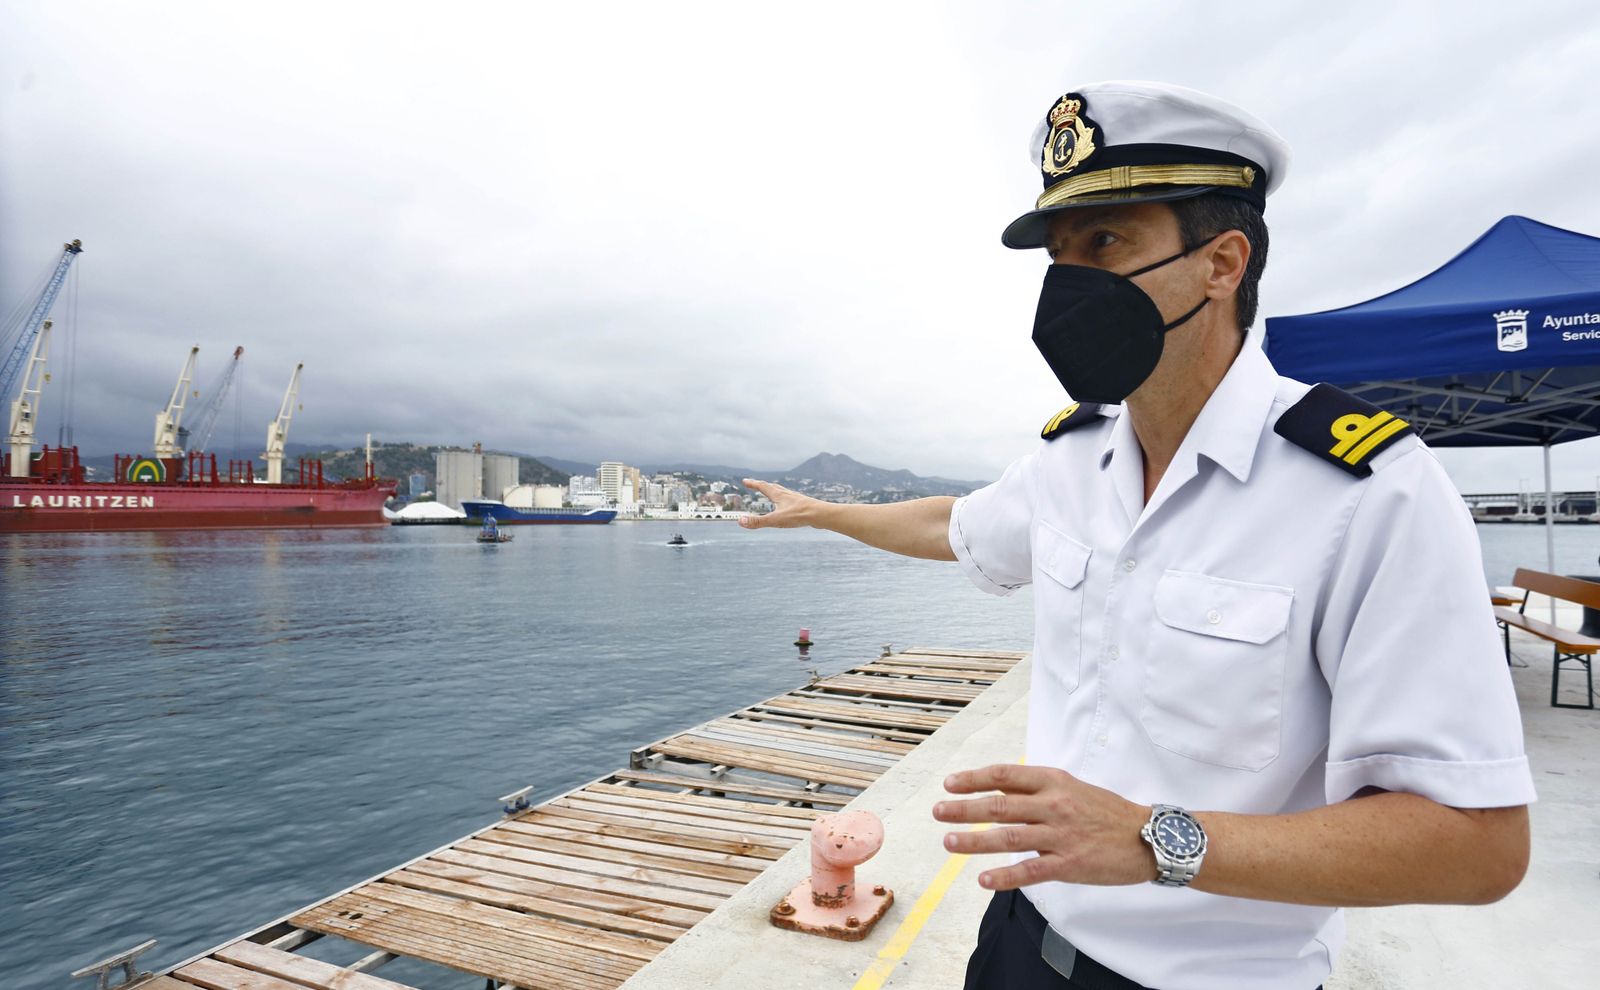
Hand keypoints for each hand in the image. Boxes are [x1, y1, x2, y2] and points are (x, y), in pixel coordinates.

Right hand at [739, 478, 821, 528]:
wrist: (821, 514)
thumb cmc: (799, 516)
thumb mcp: (775, 520)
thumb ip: (758, 521)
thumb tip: (740, 521)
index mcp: (779, 495)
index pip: (763, 487)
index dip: (753, 484)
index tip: (745, 481)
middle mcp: (787, 494)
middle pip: (772, 487)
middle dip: (762, 486)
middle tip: (755, 484)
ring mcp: (796, 499)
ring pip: (783, 493)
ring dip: (775, 491)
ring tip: (773, 492)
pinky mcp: (804, 505)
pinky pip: (792, 500)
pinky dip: (786, 500)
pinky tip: (789, 505)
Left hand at [933, 764, 1154, 888]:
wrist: (1148, 838)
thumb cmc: (1107, 812)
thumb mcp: (1072, 787)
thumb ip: (1037, 788)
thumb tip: (998, 786)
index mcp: (1055, 782)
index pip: (1006, 775)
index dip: (974, 779)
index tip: (950, 784)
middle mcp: (1055, 805)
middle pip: (1001, 805)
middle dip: (964, 808)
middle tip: (938, 811)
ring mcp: (1061, 836)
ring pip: (1010, 837)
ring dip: (975, 840)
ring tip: (949, 842)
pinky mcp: (1070, 865)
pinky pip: (1031, 871)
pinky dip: (1006, 877)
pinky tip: (984, 880)